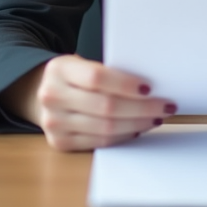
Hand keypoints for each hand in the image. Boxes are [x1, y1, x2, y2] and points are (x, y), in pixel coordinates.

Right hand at [3, 55, 175, 151]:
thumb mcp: (82, 64)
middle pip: (106, 107)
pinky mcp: (59, 142)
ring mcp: (53, 123)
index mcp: (59, 69)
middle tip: (165, 105)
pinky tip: (136, 128)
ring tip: (155, 117)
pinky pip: (99, 142)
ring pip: (105, 128)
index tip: (150, 87)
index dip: (126, 84)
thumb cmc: (73, 76)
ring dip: (137, 124)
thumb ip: (107, 71)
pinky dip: (123, 136)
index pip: (97, 78)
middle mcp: (52, 96)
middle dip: (141, 108)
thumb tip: (149, 86)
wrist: (41, 93)